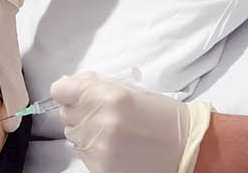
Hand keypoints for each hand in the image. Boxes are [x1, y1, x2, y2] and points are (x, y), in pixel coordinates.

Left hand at [51, 73, 213, 172]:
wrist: (186, 149)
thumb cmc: (163, 117)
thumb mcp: (132, 90)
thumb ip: (97, 85)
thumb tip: (68, 84)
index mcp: (111, 97)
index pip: (60, 90)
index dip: (67, 90)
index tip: (73, 93)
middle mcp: (102, 123)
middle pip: (65, 112)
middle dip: (79, 110)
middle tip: (103, 113)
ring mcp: (100, 148)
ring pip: (71, 134)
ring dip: (85, 130)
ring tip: (113, 131)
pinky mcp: (100, 167)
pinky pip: (82, 153)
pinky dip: (93, 148)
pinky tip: (115, 145)